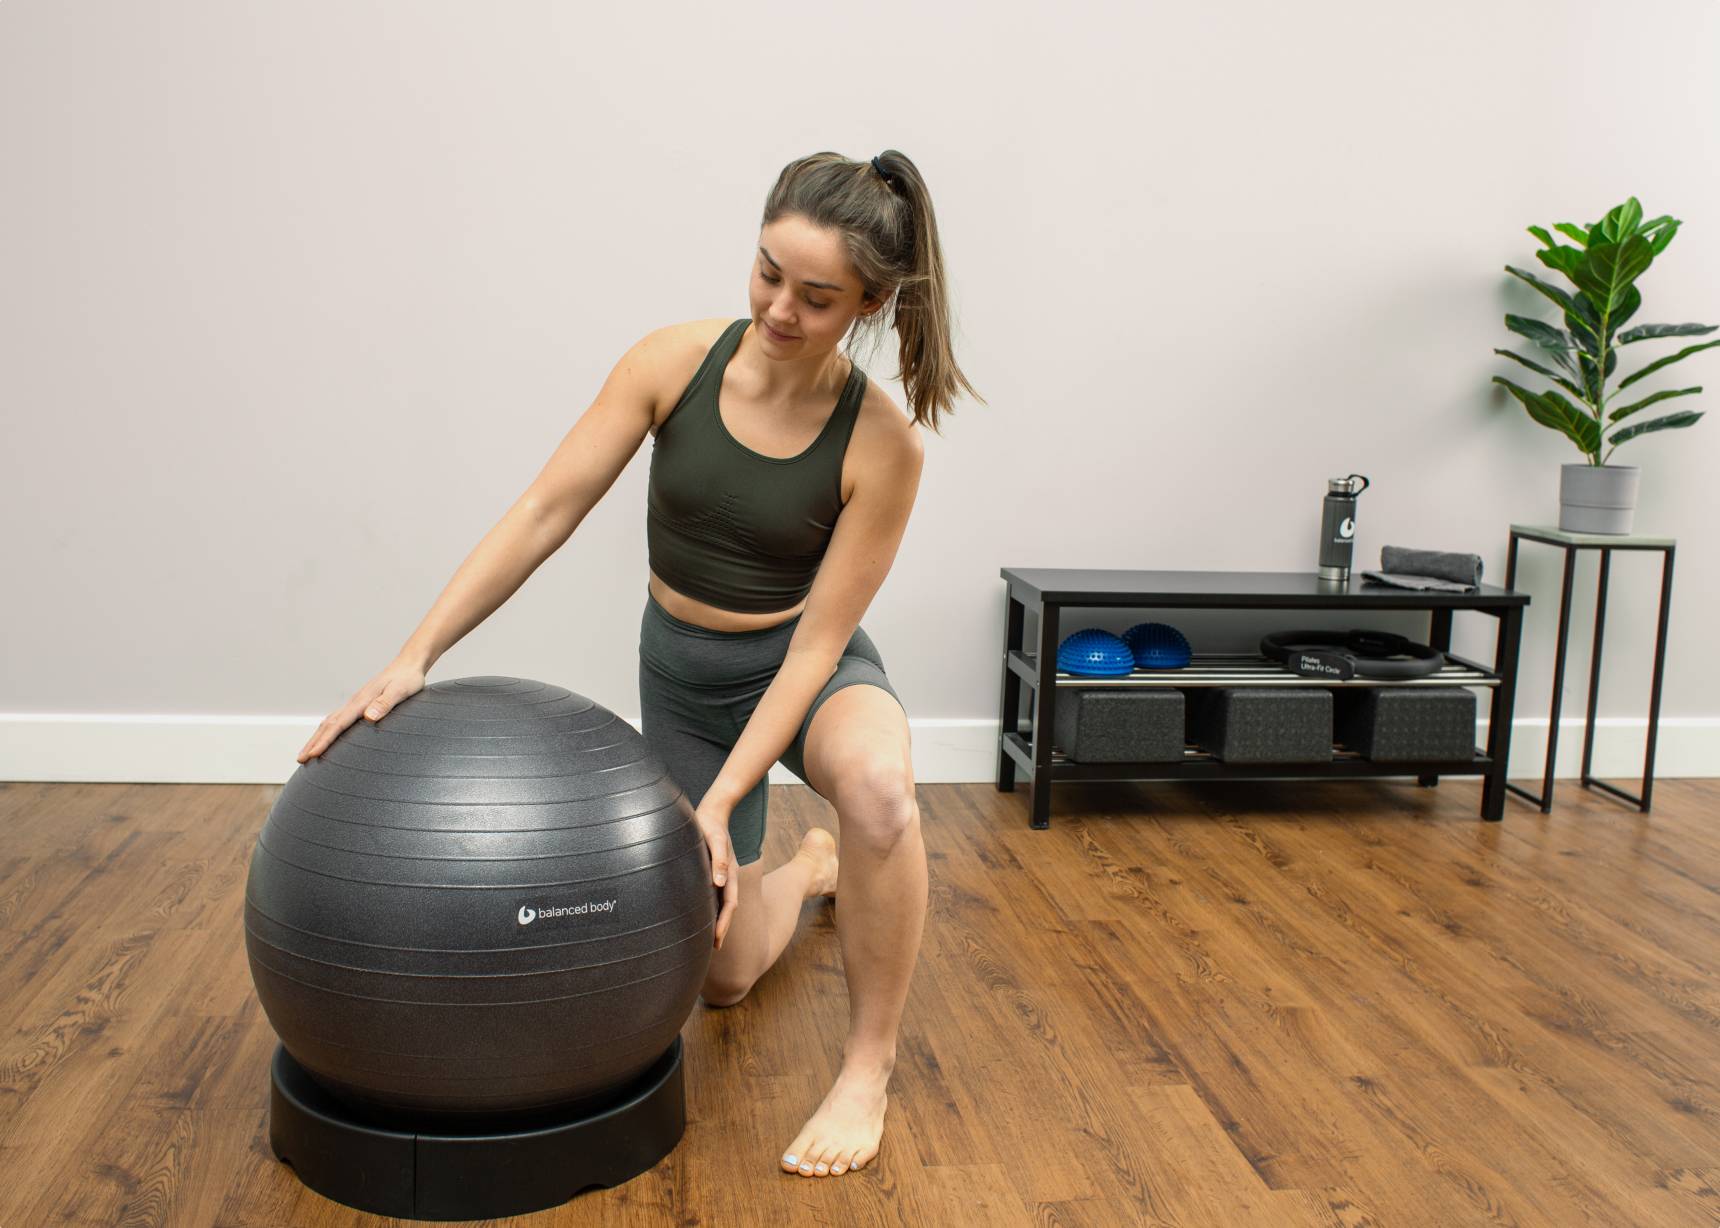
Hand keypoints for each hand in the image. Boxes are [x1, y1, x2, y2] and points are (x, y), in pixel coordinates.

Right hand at [296, 659, 427, 762]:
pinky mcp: (360, 704)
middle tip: (300, 760)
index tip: (312, 755)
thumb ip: (385, 703)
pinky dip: (328, 730)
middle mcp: (354, 702)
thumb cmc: (407, 679)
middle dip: (313, 742)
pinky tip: (327, 737)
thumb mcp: (400, 691)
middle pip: (328, 724)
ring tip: (308, 753)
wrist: (409, 665)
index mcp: (361, 701)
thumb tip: (368, 717)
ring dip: (317, 737)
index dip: (325, 741)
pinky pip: (339, 719)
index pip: (338, 724)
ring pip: (330, 722)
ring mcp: (356, 703)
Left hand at [691, 796, 737, 949]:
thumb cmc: (711, 826)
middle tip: (714, 948)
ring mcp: (721, 876)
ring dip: (718, 920)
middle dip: (722, 928)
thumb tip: (719, 883)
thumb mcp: (715, 840)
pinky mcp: (713, 872)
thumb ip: (719, 860)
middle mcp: (727, 878)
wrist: (713, 813)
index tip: (717, 940)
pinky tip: (703, 914)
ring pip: (721, 903)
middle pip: (727, 908)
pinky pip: (714, 895)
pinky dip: (711, 908)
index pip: (729, 905)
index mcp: (729, 874)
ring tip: (710, 938)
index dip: (724, 923)